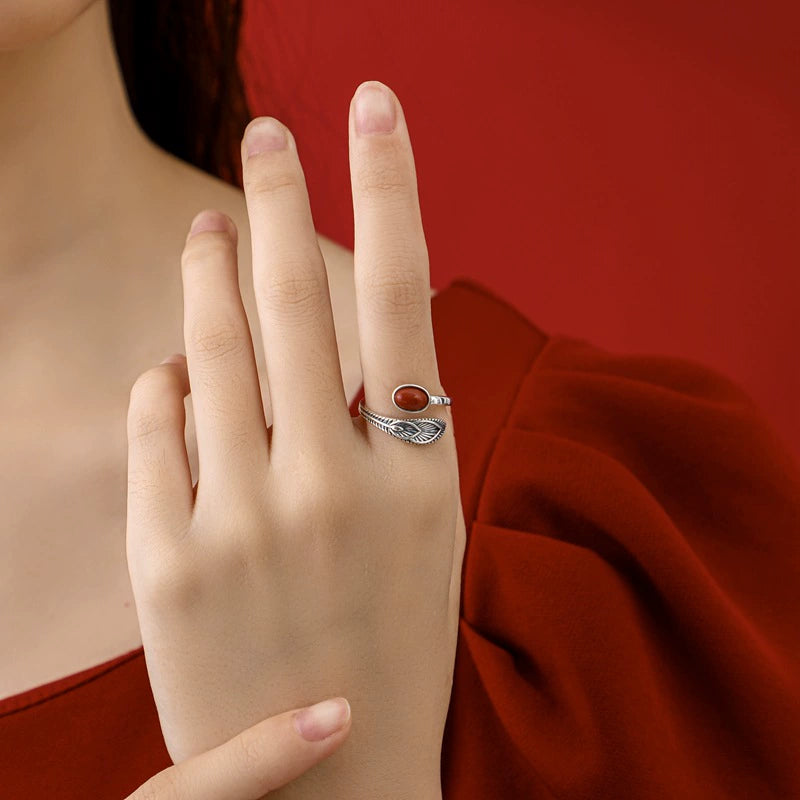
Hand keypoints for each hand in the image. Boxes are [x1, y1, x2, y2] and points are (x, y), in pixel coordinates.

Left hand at [125, 79, 463, 798]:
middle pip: (295, 301)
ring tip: (209, 223)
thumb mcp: (419, 529)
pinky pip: (155, 423)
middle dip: (278, 196)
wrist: (340, 784)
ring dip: (205, 270)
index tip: (377, 106)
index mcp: (421, 475)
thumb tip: (303, 327)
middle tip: (265, 131)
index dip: (391, 189)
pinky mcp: (168, 565)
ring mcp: (248, 524)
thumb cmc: (388, 641)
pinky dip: (163, 381)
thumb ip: (375, 428)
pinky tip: (178, 372)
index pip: (404, 298)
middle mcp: (338, 488)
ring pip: (211, 348)